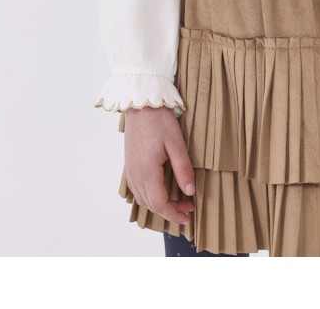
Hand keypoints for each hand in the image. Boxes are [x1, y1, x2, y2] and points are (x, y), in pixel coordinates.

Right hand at [123, 106, 195, 225]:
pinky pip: (137, 189)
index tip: (188, 216)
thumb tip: (190, 192)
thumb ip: (183, 169)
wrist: (140, 104)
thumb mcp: (176, 144)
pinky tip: (160, 190)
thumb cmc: (159, 121)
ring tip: (177, 200)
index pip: (160, 204)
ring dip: (159, 204)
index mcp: (147, 172)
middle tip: (189, 206)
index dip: (175, 214)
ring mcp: (130, 170)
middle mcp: (136, 175)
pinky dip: (149, 196)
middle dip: (170, 211)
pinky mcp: (129, 164)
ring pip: (143, 199)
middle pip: (151, 205)